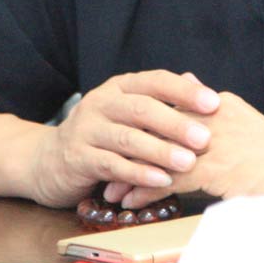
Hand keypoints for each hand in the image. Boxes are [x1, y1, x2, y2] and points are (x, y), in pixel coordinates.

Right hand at [24, 70, 217, 208]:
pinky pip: (112, 165)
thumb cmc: (103, 136)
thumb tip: (198, 83)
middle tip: (205, 138)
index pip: (155, 81)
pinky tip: (160, 181)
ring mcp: (86, 129)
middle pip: (142, 109)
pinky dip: (138, 173)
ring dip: (160, 151)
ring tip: (188, 162)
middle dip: (176, 123)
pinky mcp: (78, 158)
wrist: (49, 161)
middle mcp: (101, 103)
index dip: (185, 92)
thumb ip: (162, 101)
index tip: (214, 103)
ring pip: (128, 138)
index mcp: (120, 88)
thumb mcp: (130, 114)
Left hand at [107, 92, 263, 209]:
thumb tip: (189, 79)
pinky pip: (170, 179)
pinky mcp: (216, 170)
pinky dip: (147, 189)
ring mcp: (215, 143)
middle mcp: (214, 118)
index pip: (170, 110)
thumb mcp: (244, 119)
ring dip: (131, 174)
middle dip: (129, 149)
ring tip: (110, 190)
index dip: (142, 128)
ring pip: (159, 155)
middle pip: (157, 131)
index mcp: (220, 104)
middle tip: (105, 164)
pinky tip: (131, 201)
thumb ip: (213, 104)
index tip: (122, 141)